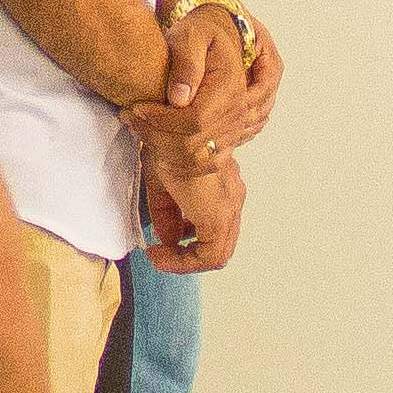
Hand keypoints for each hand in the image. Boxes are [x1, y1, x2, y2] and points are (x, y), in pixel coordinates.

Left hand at [145, 3, 272, 161]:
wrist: (213, 37)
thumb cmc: (199, 32)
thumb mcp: (190, 36)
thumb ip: (186, 64)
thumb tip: (179, 99)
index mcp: (230, 88)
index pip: (195, 120)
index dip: (161, 120)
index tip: (136, 108)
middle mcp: (237, 112)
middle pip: (193, 143)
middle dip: (155, 133)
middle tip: (128, 116)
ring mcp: (234, 129)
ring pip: (194, 156)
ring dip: (161, 146)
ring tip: (136, 125)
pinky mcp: (226, 139)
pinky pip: (200, 161)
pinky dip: (174, 155)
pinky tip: (152, 136)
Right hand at [148, 151, 244, 272]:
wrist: (179, 131)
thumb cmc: (171, 145)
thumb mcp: (161, 180)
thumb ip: (166, 213)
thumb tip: (167, 238)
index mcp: (222, 190)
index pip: (214, 229)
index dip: (187, 244)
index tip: (160, 245)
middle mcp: (232, 200)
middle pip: (218, 245)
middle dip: (187, 255)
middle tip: (161, 254)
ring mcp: (231, 207)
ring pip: (218, 253)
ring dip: (187, 260)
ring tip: (162, 256)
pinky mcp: (221, 216)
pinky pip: (212, 254)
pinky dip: (187, 261)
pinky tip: (164, 253)